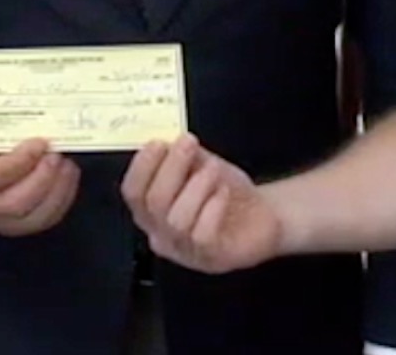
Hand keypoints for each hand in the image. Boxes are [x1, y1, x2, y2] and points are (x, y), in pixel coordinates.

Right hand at [0, 138, 80, 236]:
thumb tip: (31, 114)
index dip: (21, 160)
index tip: (40, 142)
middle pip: (15, 203)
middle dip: (44, 178)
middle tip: (56, 154)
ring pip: (33, 218)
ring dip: (57, 190)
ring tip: (66, 165)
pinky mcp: (15, 225)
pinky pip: (44, 220)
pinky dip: (62, 199)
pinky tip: (67, 177)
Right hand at [121, 135, 281, 273]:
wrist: (262, 215)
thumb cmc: (225, 192)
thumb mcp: (200, 166)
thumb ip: (181, 155)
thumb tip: (167, 138)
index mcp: (152, 211)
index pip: (133, 192)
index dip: (141, 167)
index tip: (158, 142)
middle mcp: (163, 234)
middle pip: (153, 203)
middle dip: (170, 167)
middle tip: (188, 143)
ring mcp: (185, 250)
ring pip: (176, 220)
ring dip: (196, 186)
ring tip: (213, 168)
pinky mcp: (210, 257)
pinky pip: (202, 235)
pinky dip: (212, 207)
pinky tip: (223, 193)